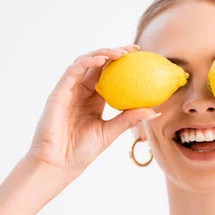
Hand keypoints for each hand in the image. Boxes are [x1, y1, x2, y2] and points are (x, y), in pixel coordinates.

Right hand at [25, 45, 159, 177]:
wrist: (59, 164)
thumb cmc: (82, 151)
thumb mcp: (111, 132)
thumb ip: (129, 119)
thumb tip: (155, 111)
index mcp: (93, 100)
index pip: (109, 75)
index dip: (122, 64)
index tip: (140, 57)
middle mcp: (81, 92)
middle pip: (98, 65)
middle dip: (115, 52)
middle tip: (133, 49)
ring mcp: (69, 91)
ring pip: (85, 63)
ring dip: (102, 53)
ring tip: (120, 53)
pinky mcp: (58, 92)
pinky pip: (72, 71)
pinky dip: (87, 62)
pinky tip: (102, 59)